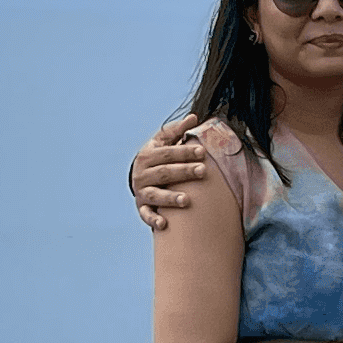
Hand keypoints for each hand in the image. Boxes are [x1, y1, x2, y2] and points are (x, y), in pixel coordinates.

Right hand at [130, 113, 215, 232]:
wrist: (140, 177)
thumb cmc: (157, 158)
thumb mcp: (163, 142)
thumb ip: (177, 130)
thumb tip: (193, 117)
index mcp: (148, 155)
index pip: (168, 153)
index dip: (185, 151)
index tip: (202, 151)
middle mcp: (142, 173)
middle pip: (165, 172)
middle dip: (184, 171)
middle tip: (202, 171)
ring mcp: (141, 191)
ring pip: (155, 195)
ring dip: (170, 198)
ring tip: (186, 200)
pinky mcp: (142, 207)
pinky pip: (146, 215)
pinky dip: (153, 220)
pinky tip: (164, 224)